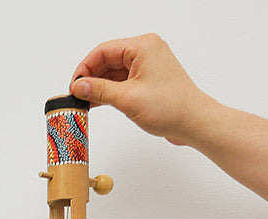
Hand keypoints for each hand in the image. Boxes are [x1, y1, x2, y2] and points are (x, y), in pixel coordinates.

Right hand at [70, 34, 215, 145]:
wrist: (194, 122)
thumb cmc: (170, 107)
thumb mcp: (127, 99)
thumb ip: (99, 91)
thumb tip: (78, 87)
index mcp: (142, 46)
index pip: (104, 51)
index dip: (85, 68)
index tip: (74, 85)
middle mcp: (146, 51)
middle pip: (108, 60)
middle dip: (91, 78)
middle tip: (76, 96)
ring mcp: (148, 66)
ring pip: (115, 72)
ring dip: (100, 87)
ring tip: (85, 102)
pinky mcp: (149, 81)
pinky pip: (124, 82)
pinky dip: (111, 92)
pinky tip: (99, 103)